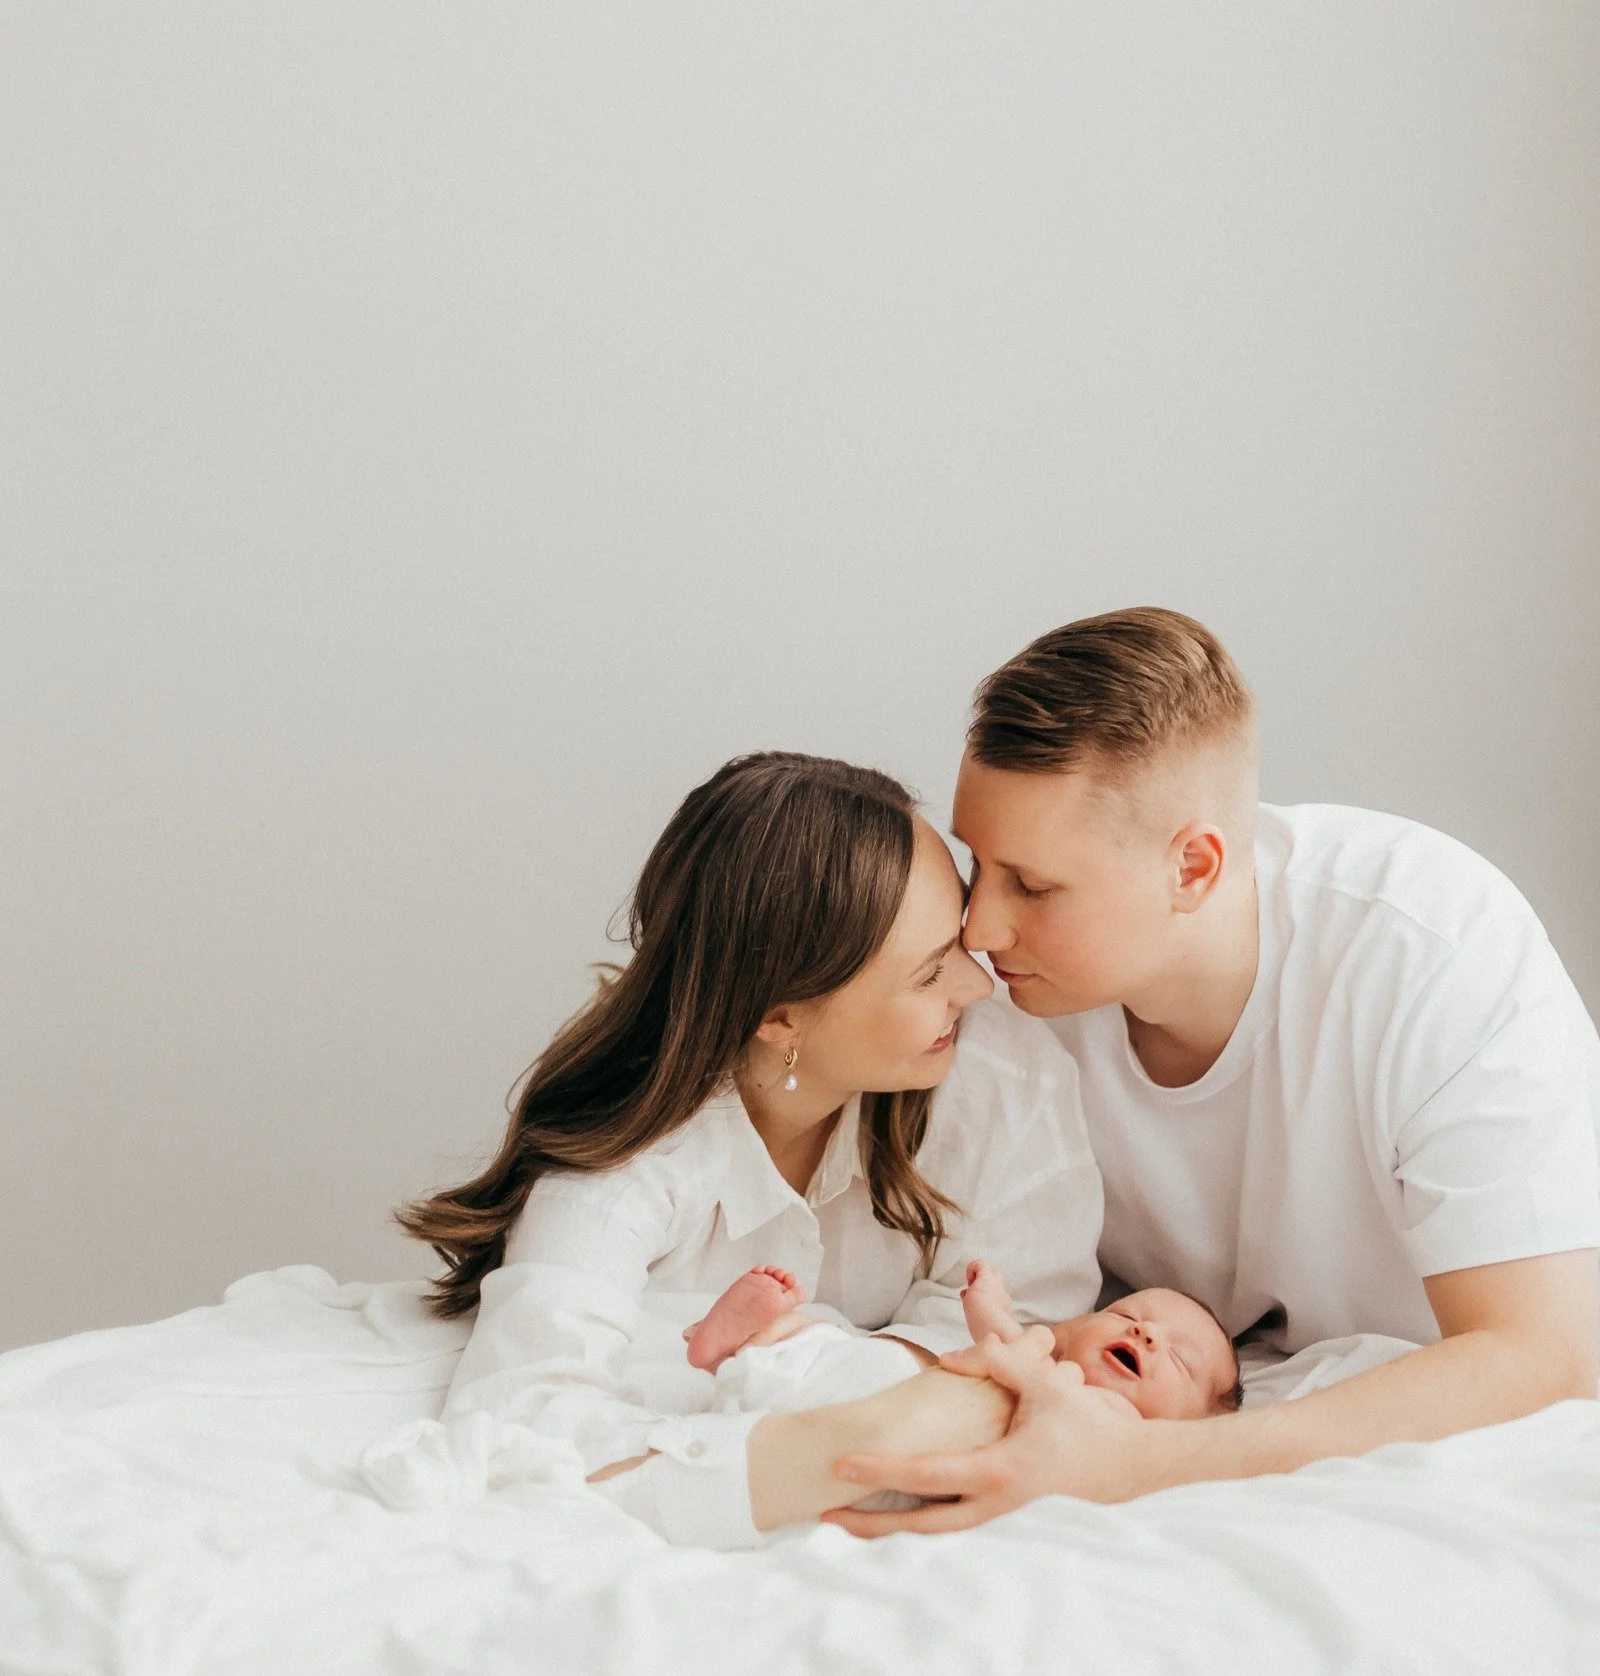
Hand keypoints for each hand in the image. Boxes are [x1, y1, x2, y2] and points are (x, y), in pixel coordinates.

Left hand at [821, 1329, 1148, 1536]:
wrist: (1125, 1465)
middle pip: (921, 1524)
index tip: (841, 1462)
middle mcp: (995, 1502)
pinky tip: (888, 1511)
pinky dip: (914, 1520)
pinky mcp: (998, 1514)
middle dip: (872, 1523)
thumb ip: (999, 1360)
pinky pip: (948, 1523)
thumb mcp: (1045, 1383)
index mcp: (1002, 1471)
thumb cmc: (1082, 1421)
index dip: (883, 1467)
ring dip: (889, 1527)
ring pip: (933, 1530)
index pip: (930, 1474)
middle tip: (825, 1509)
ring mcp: (997, 1515)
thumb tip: (950, 1358)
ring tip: (845, 1518)